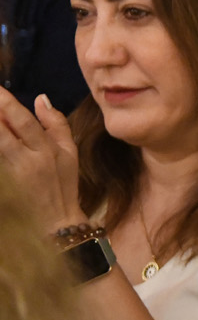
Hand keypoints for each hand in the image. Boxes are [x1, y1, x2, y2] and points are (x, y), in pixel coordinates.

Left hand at [0, 89, 86, 235]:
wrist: (56, 221)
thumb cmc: (64, 183)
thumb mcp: (69, 152)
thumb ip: (56, 123)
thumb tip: (41, 98)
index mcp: (46, 150)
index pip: (23, 122)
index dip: (6, 104)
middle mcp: (27, 160)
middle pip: (3, 132)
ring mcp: (12, 174)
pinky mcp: (3, 184)